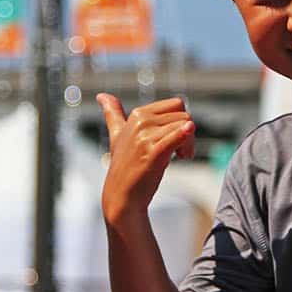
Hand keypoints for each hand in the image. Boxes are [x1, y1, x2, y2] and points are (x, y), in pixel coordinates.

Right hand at [97, 93, 195, 227]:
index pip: (176, 104)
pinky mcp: (153, 153)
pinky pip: (177, 136)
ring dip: (189, 143)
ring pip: (185, 125)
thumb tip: (102, 95)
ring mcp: (146, 137)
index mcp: (137, 114)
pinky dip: (186, 137)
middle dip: (189, 133)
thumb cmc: (123, 166)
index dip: (181, 121)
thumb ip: (112, 113)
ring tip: (180, 157)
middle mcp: (141, 122)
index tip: (176, 139)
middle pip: (183, 114)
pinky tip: (186, 150)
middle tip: (181, 153)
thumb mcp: (116, 135)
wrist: (121, 196)